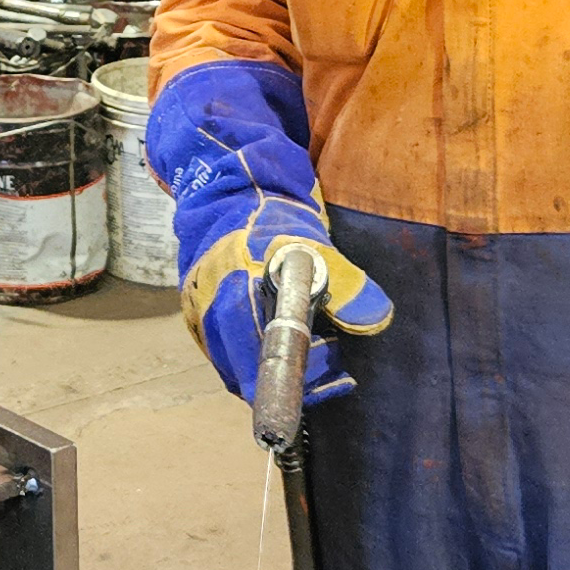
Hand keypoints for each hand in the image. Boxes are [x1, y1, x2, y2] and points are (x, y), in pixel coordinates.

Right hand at [146, 60, 391, 403]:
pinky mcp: (195, 315)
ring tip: (308, 365)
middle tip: (328, 374)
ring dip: (268, 376)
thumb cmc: (270, 213)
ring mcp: (198, 312)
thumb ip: (342, 280)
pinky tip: (276, 354)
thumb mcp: (312, 240)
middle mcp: (210, 305)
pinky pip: (223, 356)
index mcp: (238, 286)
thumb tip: (374, 319)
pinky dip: (251, 363)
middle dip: (287, 384)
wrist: (224, 185)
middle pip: (245, 373)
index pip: (264, 354)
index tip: (333, 372)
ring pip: (233, 368)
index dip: (299, 378)